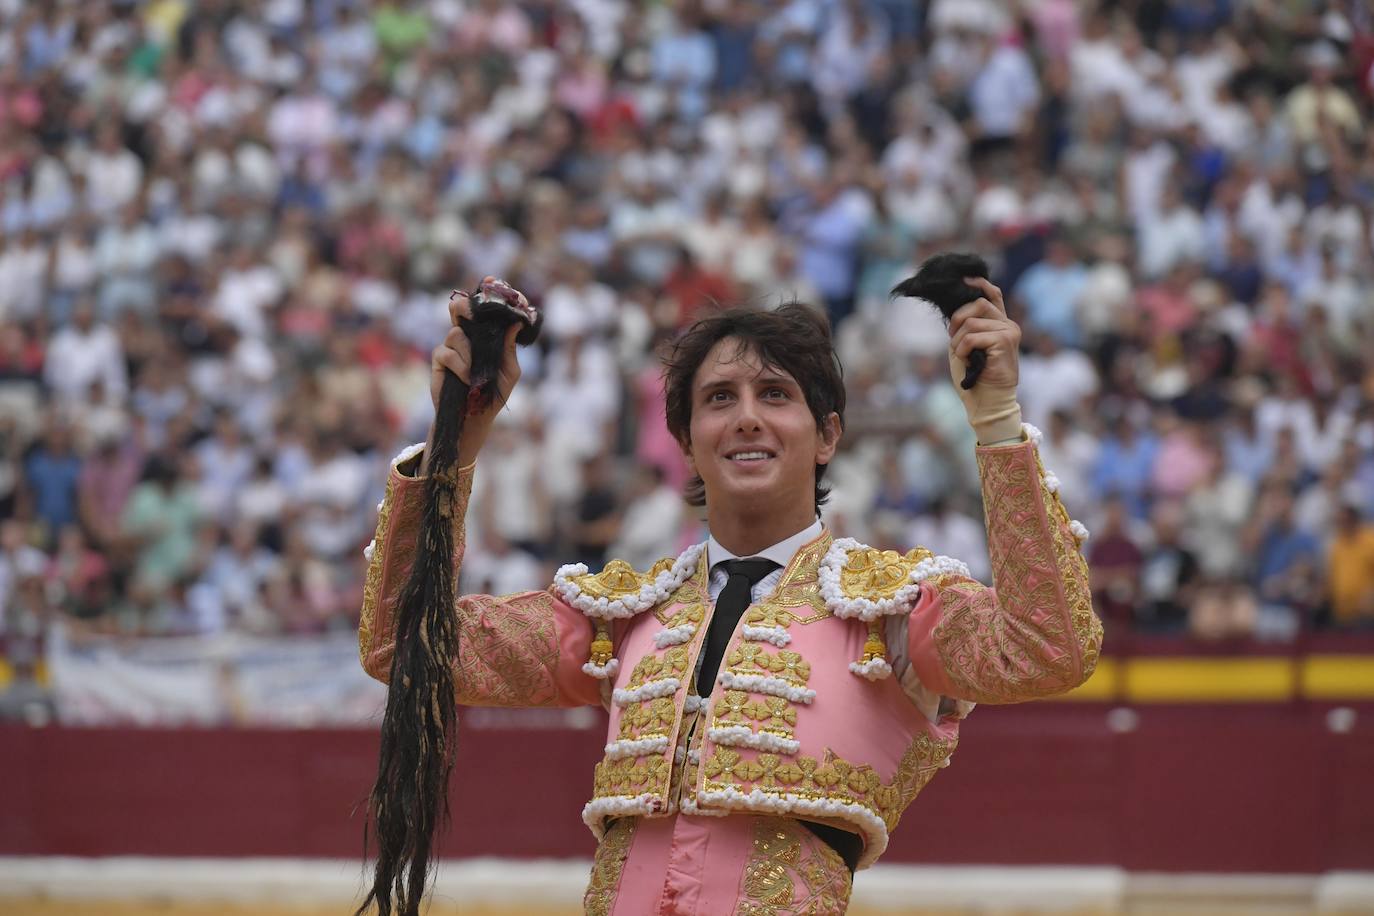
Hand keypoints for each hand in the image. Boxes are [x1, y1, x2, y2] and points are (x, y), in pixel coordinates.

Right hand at [426, 281, 524, 469]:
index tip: (491, 280)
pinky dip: (459, 365)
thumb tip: (515, 324)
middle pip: (459, 309)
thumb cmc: (493, 394)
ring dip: (469, 353)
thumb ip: (509, 349)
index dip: (485, 293)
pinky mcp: (439, 360)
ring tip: (475, 372)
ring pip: (456, 333)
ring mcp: (451, 347)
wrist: (474, 418)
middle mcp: (466, 337)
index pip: (482, 311)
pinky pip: (446, 352)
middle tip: (471, 310)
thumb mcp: (509, 372)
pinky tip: (465, 378)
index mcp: (484, 336)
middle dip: (464, 305)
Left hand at [948, 277, 1022, 442]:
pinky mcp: (1005, 341)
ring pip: (972, 322)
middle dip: (958, 318)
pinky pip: (972, 336)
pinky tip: (966, 359)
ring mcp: (1009, 332)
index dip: (979, 283)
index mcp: (1000, 324)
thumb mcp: (966, 346)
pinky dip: (962, 348)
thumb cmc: (975, 378)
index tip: (964, 279)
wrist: (987, 402)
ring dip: (958, 340)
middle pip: (978, 303)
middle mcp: (1008, 325)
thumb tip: (955, 308)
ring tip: (962, 355)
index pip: (993, 294)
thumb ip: (966, 327)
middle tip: (952, 338)